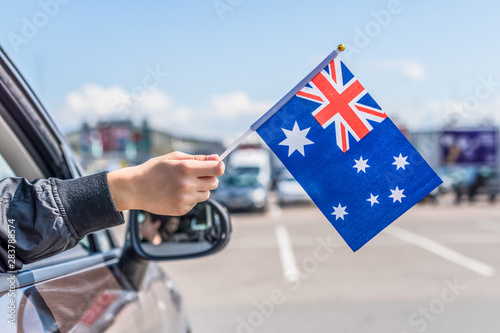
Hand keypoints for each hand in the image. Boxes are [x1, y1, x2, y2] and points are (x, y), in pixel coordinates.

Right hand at [107, 152, 224, 215]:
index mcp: (186, 168)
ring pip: (206, 194)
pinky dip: (190, 198)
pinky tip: (176, 193)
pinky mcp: (181, 210)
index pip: (216, 169)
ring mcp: (184, 199)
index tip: (217, 166)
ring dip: (200, 189)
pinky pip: (195, 203)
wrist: (135, 188)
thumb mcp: (174, 158)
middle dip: (209, 178)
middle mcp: (187, 185)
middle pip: (214, 182)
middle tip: (196, 175)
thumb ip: (198, 158)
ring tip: (183, 184)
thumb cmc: (155, 169)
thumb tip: (217, 158)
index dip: (219, 167)